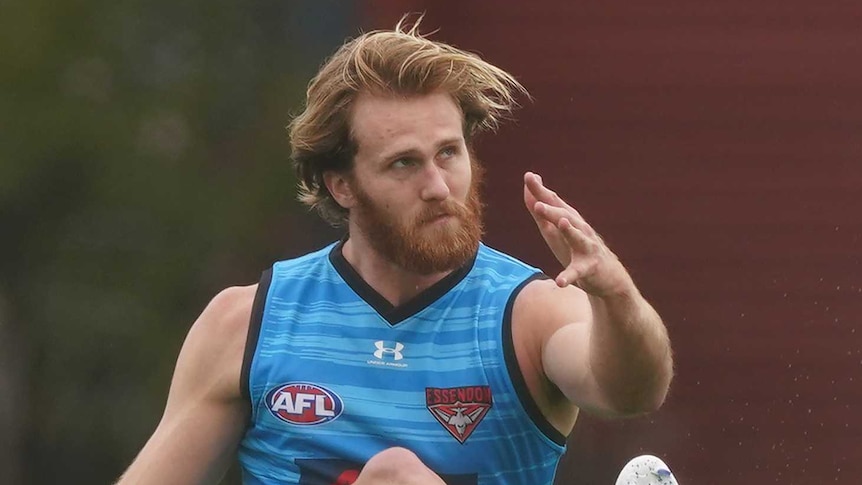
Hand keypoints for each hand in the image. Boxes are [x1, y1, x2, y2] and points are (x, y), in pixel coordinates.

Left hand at [523, 172, 633, 295]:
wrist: (608, 276)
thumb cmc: (578, 250)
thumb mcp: (557, 232)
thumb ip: (541, 213)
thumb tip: (530, 190)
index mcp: (569, 220)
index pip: (554, 203)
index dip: (541, 191)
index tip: (528, 176)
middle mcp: (580, 230)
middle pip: (565, 216)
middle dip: (552, 209)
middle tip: (538, 202)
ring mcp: (587, 248)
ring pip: (578, 238)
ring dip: (569, 231)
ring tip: (560, 223)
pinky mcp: (590, 268)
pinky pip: (579, 272)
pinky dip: (569, 276)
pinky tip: (560, 282)